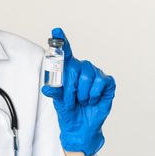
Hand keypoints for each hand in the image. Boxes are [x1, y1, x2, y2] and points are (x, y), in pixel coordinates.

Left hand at [41, 28, 115, 155]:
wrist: (80, 125)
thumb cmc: (68, 109)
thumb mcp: (57, 100)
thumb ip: (54, 91)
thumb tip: (47, 87)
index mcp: (69, 69)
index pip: (66, 52)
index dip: (61, 40)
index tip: (56, 30)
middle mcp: (82, 68)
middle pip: (75, 68)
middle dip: (71, 87)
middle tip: (70, 100)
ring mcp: (96, 74)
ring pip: (88, 76)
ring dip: (82, 93)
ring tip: (81, 101)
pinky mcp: (107, 83)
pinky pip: (101, 82)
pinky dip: (94, 94)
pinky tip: (92, 100)